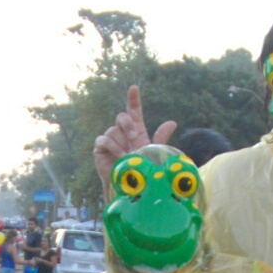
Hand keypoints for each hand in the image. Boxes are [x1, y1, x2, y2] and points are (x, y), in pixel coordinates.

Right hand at [91, 85, 176, 199]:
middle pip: (122, 117)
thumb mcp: (151, 152)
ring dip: (122, 143)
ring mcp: (110, 138)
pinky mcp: (100, 147)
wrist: (126, 185)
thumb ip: (160, 138)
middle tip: (135, 137)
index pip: (133, 111)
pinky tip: (119, 155)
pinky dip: (112, 147)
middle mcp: (122, 131)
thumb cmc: (140, 169)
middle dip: (127, 124)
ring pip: (113, 131)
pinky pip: (104, 140)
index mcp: (136, 130)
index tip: (134, 88)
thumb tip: (172, 122)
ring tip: (127, 156)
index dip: (133, 99)